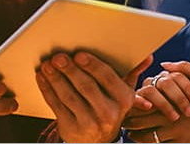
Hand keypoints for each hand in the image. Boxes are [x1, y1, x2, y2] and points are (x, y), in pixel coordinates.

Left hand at [33, 52, 151, 142]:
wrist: (97, 139)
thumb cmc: (109, 107)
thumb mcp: (123, 93)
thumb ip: (131, 72)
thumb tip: (147, 56)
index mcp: (124, 99)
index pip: (108, 78)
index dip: (92, 65)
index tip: (79, 54)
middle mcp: (109, 113)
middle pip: (86, 87)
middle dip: (70, 70)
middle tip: (58, 57)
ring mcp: (89, 123)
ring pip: (69, 96)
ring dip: (55, 78)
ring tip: (47, 65)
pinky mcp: (71, 128)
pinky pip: (56, 106)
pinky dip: (47, 89)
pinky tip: (42, 77)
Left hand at [126, 61, 189, 142]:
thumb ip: (183, 68)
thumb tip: (164, 65)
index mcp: (171, 98)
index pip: (143, 100)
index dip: (131, 103)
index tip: (127, 104)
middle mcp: (170, 116)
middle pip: (139, 121)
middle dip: (129, 122)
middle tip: (123, 122)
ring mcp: (176, 132)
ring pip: (147, 137)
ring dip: (137, 136)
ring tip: (132, 135)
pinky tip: (149, 142)